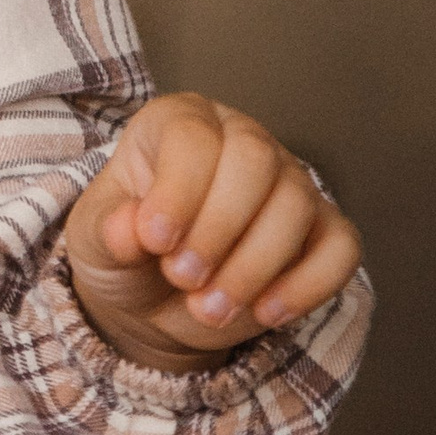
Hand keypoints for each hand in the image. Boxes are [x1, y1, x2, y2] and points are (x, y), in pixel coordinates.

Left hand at [63, 93, 360, 373]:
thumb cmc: (127, 251)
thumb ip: (109, 231)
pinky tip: (264, 312)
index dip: (178, 192)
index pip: (193, 137)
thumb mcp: (95, 242)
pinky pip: (340, 247)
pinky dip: (307, 285)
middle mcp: (241, 139)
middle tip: (183, 277)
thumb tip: (131, 229)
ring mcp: (289, 181)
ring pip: (298, 204)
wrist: (154, 300)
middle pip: (256, 161)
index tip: (155, 241)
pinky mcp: (322, 229)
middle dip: (219, 230)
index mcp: (179, 122)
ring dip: (253, 267)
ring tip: (209, 307)